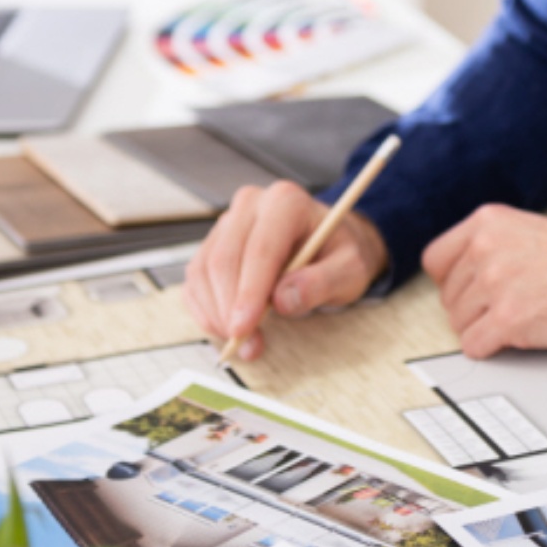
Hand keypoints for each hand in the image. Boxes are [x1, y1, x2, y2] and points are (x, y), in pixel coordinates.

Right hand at [181, 181, 388, 361]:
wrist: (329, 242)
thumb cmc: (339, 253)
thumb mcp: (350, 269)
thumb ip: (322, 283)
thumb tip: (283, 300)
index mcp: (286, 202)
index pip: (260, 249)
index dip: (249, 292)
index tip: (244, 328)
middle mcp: (251, 205)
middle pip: (224, 260)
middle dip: (230, 309)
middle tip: (246, 344)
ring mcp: (228, 223)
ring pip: (204, 270)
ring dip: (216, 313)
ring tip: (243, 340)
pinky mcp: (213, 243)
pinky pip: (196, 279)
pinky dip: (205, 309)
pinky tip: (226, 327)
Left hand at [422, 205, 546, 358]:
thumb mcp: (529, 230)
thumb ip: (492, 243)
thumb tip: (463, 270)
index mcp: (488, 222)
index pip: (435, 258)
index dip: (450, 280)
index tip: (465, 289)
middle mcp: (485, 248)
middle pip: (448, 294)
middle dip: (471, 307)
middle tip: (503, 307)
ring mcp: (495, 284)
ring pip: (458, 322)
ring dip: (482, 328)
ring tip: (516, 319)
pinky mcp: (508, 320)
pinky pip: (473, 345)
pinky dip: (488, 348)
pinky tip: (511, 339)